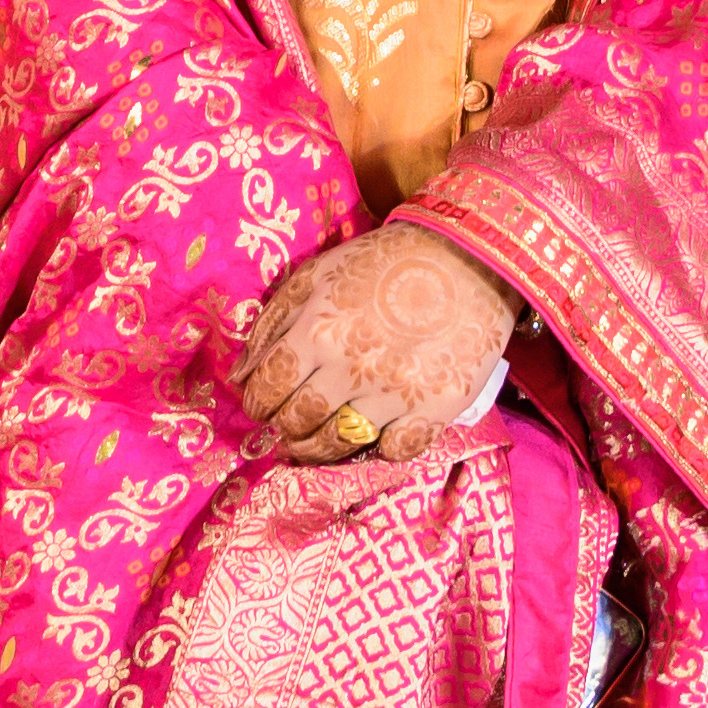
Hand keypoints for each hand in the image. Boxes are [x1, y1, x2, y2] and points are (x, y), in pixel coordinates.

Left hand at [230, 222, 518, 465]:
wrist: (467, 257)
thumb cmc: (384, 261)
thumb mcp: (316, 274)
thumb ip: (272, 322)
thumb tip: (240, 374)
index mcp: (317, 331)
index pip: (267, 388)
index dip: (255, 403)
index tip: (259, 405)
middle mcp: (351, 369)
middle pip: (298, 422)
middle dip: (282, 429)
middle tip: (283, 428)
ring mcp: (395, 394)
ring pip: (339, 444)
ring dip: (317, 450)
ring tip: (312, 444)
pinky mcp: (436, 408)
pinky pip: (396, 451)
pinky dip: (380, 449)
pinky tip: (373, 436)